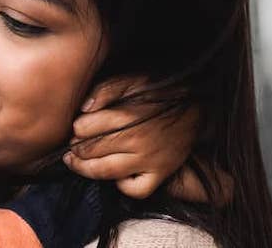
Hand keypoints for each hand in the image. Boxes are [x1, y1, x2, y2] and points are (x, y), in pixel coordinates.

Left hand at [64, 76, 198, 198]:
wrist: (199, 108)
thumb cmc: (160, 94)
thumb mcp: (132, 81)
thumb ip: (105, 90)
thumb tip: (83, 107)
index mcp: (126, 116)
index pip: (83, 129)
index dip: (75, 128)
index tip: (76, 128)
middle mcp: (137, 141)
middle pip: (90, 151)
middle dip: (75, 149)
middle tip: (73, 146)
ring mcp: (150, 160)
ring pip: (105, 172)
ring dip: (84, 169)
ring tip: (77, 163)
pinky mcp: (161, 173)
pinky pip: (136, 190)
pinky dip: (122, 186)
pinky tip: (117, 174)